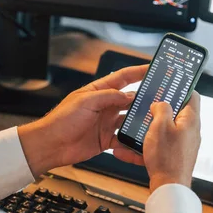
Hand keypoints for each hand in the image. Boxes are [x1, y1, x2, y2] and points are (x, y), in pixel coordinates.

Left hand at [17, 65, 146, 175]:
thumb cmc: (61, 120)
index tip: (153, 68)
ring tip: (153, 121)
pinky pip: (123, 140)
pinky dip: (131, 142)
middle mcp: (105, 106)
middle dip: (145, 98)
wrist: (51, 145)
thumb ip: (109, 96)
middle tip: (161, 98)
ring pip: (129, 120)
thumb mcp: (86, 101)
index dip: (138, 71)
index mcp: (99, 91)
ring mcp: (106, 123)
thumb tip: (130, 95)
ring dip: (140, 121)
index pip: (123, 78)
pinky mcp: (106, 139)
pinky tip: (139, 143)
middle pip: (130, 99)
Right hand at [112, 92, 201, 191]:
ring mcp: (182, 145)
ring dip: (148, 129)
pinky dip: (144, 147)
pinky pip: (158, 147)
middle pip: (176, 113)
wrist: (169, 188)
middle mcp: (190, 132)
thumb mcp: (160, 125)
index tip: (168, 85)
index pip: (192, 95)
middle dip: (159, 109)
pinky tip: (126, 151)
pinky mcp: (174, 157)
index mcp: (191, 120)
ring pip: (164, 131)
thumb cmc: (167, 157)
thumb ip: (161, 109)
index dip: (180, 88)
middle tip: (147, 105)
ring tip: (134, 128)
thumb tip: (160, 104)